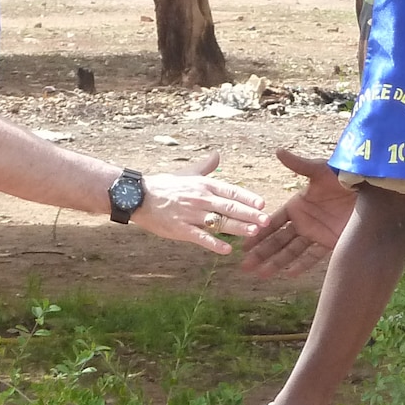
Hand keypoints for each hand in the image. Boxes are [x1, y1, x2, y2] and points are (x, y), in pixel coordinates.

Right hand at [131, 152, 265, 254]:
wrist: (137, 196)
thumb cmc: (164, 185)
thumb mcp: (187, 174)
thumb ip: (205, 167)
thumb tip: (217, 155)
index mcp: (204, 185)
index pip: (231, 191)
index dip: (247, 198)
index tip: (262, 204)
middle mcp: (200, 199)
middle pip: (229, 207)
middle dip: (250, 214)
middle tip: (267, 220)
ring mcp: (190, 214)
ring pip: (218, 222)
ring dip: (237, 227)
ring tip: (254, 232)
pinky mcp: (180, 229)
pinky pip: (200, 237)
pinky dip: (213, 243)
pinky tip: (226, 250)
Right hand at [241, 149, 358, 276]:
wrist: (369, 190)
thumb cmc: (343, 176)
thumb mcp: (320, 171)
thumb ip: (299, 165)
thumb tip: (278, 151)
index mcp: (297, 205)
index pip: (273, 222)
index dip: (259, 233)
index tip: (244, 244)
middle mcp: (304, 221)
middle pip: (278, 240)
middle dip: (261, 253)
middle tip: (245, 266)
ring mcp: (317, 233)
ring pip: (292, 251)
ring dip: (277, 262)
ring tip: (261, 274)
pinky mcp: (331, 241)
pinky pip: (313, 256)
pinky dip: (302, 264)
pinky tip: (289, 274)